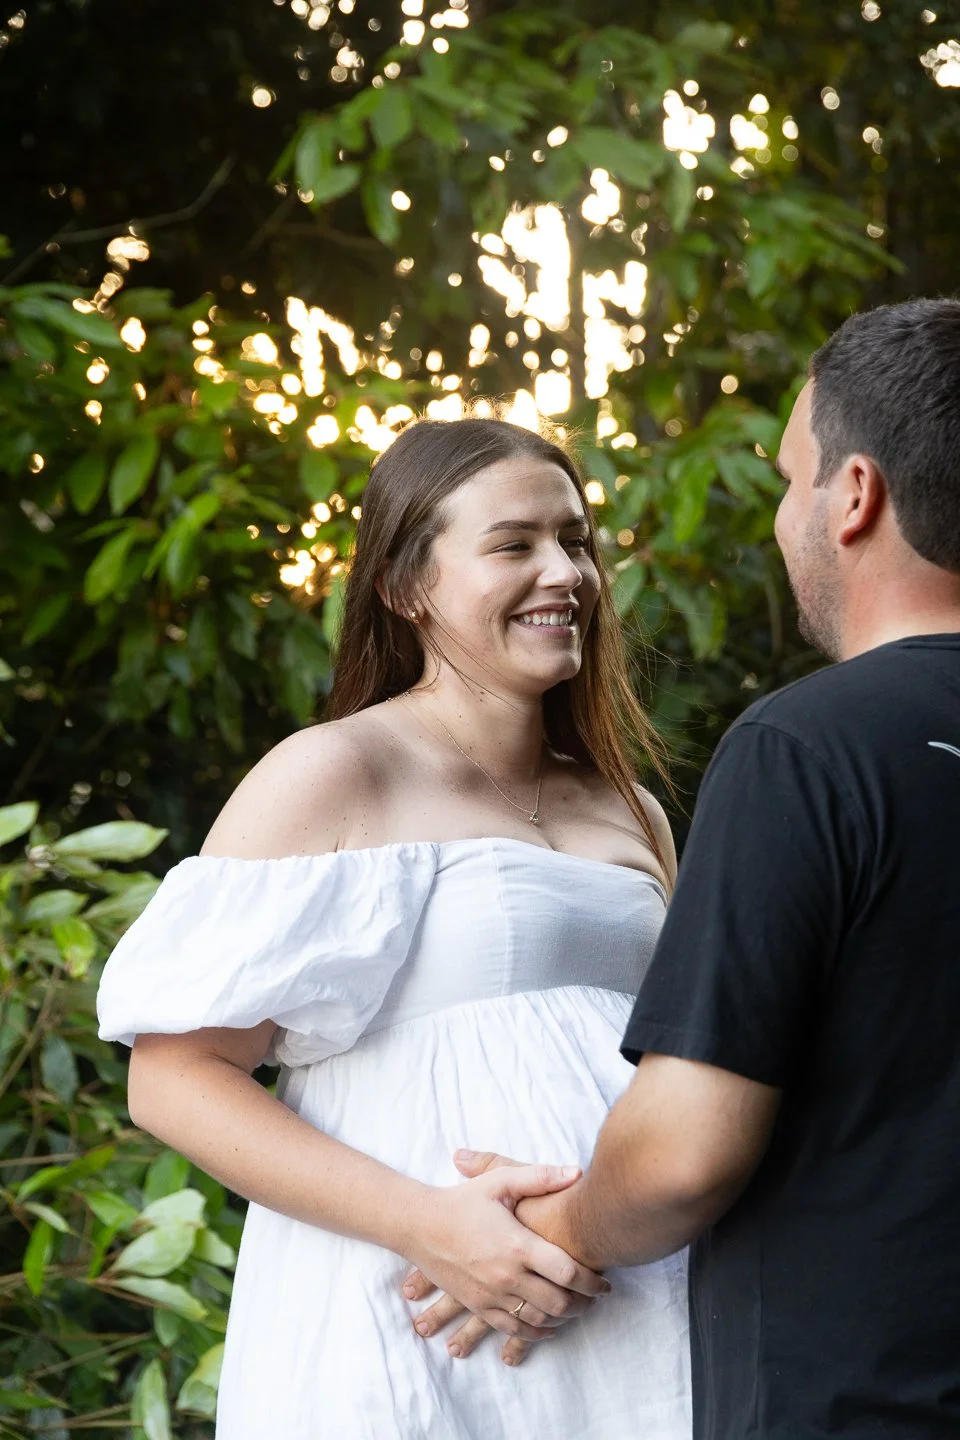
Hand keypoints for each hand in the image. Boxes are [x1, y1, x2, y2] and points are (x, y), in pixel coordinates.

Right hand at [403, 1150, 608, 1365]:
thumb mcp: (500, 1182)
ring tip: (576, 1310)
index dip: (593, 1282)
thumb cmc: (462, 1200)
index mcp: (518, 1245)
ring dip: (563, 1320)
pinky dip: (536, 1333)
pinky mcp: (478, 1306)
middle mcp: (508, 1275)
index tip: (605, 1283)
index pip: (568, 1273)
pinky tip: (548, 1327)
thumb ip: (540, 1177)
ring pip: (539, 1321)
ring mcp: (492, 1295)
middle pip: (559, 1303)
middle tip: (594, 1298)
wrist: (420, 1225)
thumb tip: (577, 1172)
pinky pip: (513, 1329)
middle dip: (583, 1304)